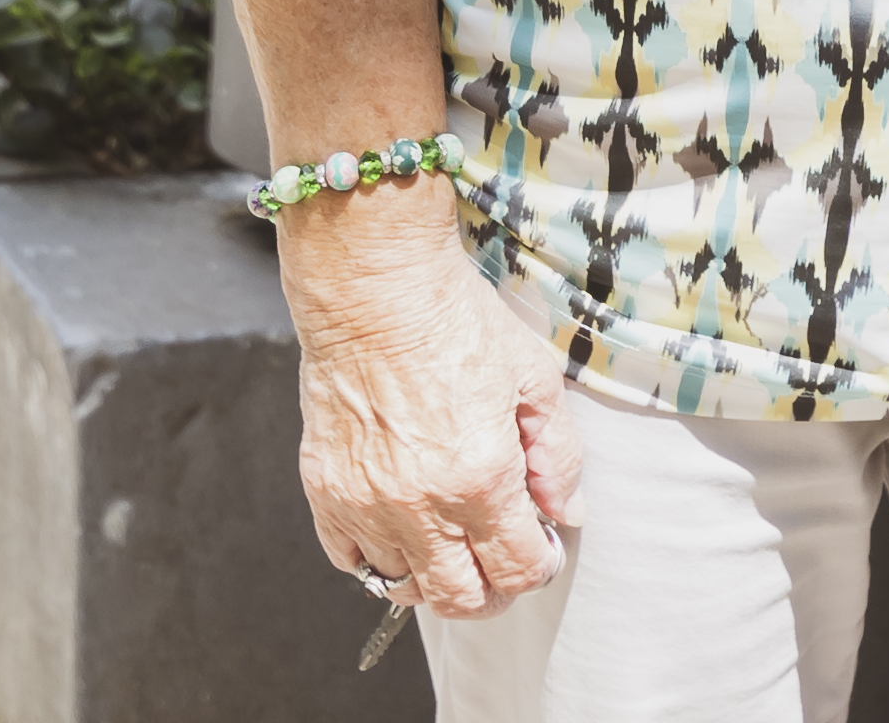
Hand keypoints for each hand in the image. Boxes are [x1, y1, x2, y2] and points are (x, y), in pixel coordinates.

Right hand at [284, 197, 575, 620]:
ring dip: (433, 572)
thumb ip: (558, 454)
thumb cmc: (454, 320)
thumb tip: (564, 512)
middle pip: (460, 600)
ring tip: (448, 535)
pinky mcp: (324, 488)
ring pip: (403, 586)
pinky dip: (377, 555)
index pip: (518, 571)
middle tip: (499, 561)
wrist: (373, 287)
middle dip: (491, 591)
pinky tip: (400, 523)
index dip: (540, 567)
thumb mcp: (533, 377)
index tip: (542, 547)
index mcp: (481, 478)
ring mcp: (366, 502)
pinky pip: (349, 557)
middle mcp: (420, 504)